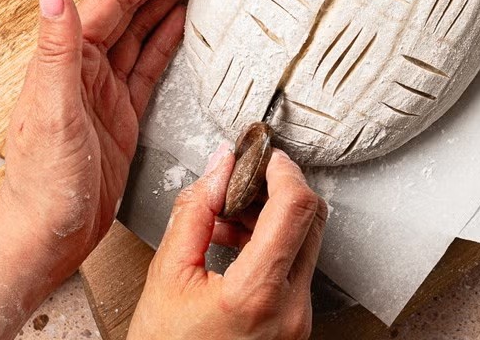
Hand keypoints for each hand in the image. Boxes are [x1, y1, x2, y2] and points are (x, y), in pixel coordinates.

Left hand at [0, 0, 207, 283]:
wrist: (45, 240)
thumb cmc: (42, 187)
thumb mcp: (50, 113)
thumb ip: (55, 47)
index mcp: (68, 59)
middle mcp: (85, 67)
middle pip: (134, 5)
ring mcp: (104, 90)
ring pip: (144, 30)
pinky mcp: (121, 114)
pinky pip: (149, 64)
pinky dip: (169, 39)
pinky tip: (184, 22)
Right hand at [128, 148, 327, 339]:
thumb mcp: (167, 275)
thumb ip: (195, 212)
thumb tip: (220, 167)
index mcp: (256, 295)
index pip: (295, 208)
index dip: (282, 170)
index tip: (264, 156)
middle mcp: (290, 309)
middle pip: (311, 220)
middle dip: (278, 189)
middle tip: (243, 179)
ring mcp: (298, 319)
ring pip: (307, 240)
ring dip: (273, 215)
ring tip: (226, 216)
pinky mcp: (296, 322)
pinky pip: (297, 266)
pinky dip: (272, 242)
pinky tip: (236, 240)